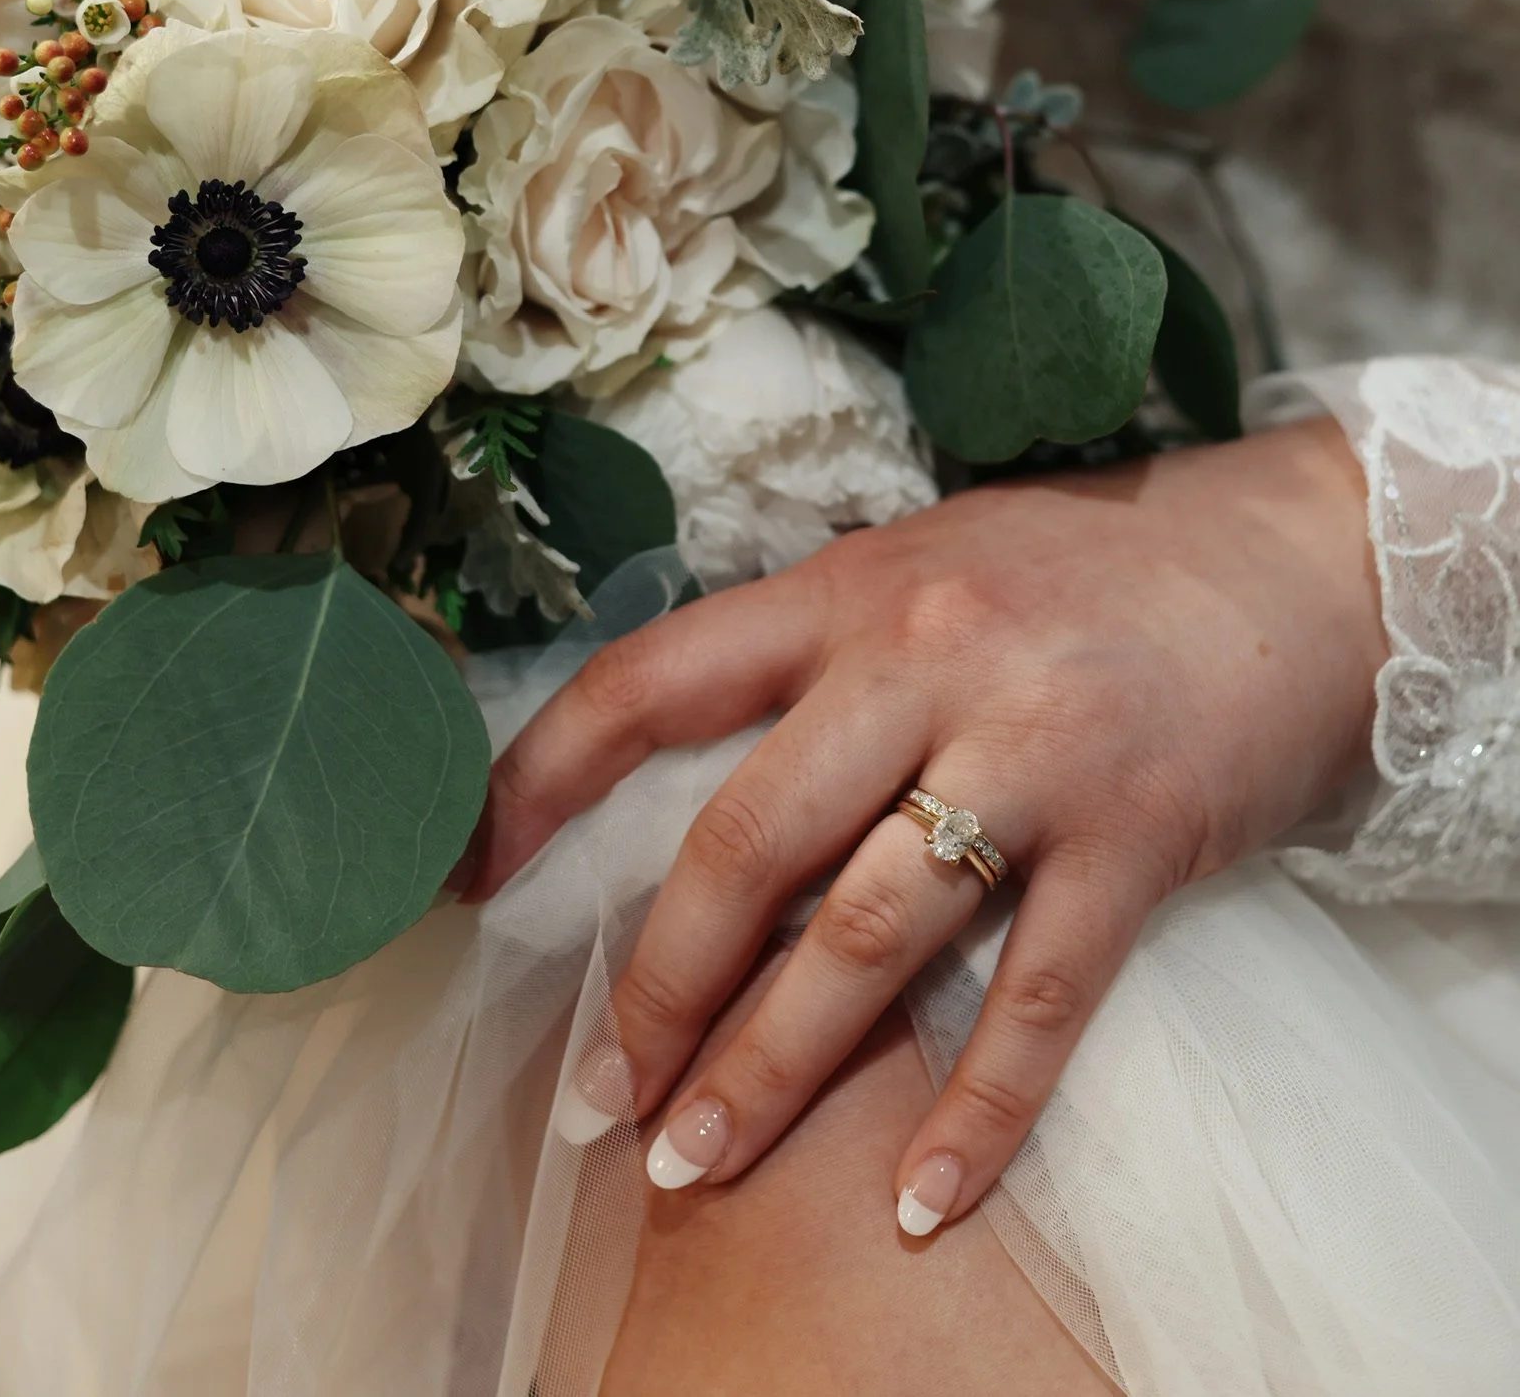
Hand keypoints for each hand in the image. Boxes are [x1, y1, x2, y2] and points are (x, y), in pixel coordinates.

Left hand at [468, 420, 1383, 1233]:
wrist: (1293, 565)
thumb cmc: (1091, 568)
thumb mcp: (931, 560)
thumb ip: (824, 645)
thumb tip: (690, 748)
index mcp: (852, 590)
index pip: (654, 679)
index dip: (540, 777)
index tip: (466, 873)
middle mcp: (927, 663)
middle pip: (747, 841)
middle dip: (655, 985)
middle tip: (596, 1097)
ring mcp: (1034, 755)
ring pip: (869, 936)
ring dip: (771, 1067)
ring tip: (693, 1161)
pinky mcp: (1137, 840)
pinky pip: (1036, 999)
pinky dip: (976, 1113)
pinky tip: (919, 1201)